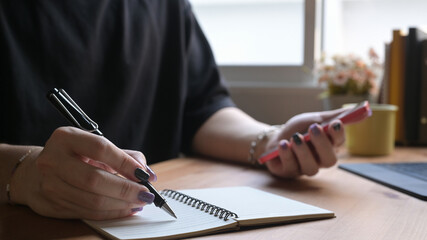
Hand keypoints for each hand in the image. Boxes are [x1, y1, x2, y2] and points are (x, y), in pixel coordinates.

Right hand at [10, 127, 155, 219]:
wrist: (36, 171)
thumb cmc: (74, 156)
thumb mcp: (95, 146)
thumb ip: (124, 156)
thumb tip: (147, 173)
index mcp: (65, 138)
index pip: (100, 149)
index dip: (125, 163)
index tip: (144, 174)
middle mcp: (53, 160)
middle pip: (94, 180)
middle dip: (126, 189)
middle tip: (146, 194)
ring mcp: (49, 184)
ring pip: (92, 200)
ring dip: (121, 204)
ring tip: (139, 202)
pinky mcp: (51, 205)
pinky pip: (88, 213)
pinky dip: (111, 213)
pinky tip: (126, 208)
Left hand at [264, 108, 345, 177]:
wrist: (274, 140)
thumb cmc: (298, 130)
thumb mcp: (315, 119)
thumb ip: (336, 115)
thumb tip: (364, 107)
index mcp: (330, 146)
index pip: (340, 143)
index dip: (338, 134)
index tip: (334, 123)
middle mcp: (320, 160)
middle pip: (329, 159)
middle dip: (322, 144)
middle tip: (313, 128)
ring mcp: (305, 168)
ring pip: (311, 167)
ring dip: (303, 151)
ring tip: (295, 138)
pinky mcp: (289, 172)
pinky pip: (290, 167)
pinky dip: (287, 154)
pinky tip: (283, 144)